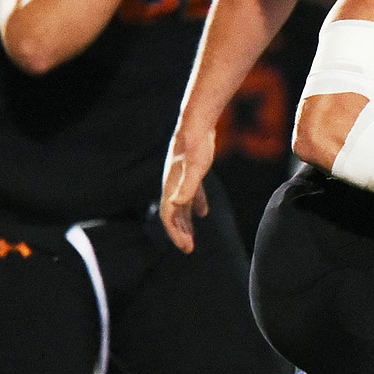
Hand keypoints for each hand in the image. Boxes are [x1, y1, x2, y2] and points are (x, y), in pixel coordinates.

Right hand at [161, 126, 213, 253]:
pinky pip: (191, 194)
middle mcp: (172, 185)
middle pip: (173, 215)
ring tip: (192, 237)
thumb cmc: (196, 146)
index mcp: (171, 187)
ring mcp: (181, 178)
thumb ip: (187, 187)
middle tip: (188, 249)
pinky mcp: (191, 172)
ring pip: (181, 206)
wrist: (197, 124)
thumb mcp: (195, 169)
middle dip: (180, 233)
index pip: (169, 217)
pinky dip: (196, 205)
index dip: (175, 234)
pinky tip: (204, 213)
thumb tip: (175, 204)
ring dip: (186, 222)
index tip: (186, 248)